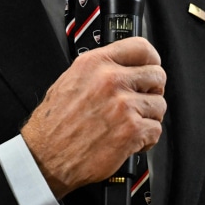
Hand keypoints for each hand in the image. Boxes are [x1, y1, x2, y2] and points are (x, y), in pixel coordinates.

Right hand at [21, 37, 165, 197]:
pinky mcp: (131, 130)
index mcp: (95, 63)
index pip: (140, 47)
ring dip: (149, 117)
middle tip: (141, 102)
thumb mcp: (69, 81)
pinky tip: (130, 140)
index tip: (151, 68)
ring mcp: (123, 105)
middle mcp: (111, 80)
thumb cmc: (53, 125)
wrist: (45, 158)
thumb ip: (99, 70)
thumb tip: (124, 67)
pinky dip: (146, 139)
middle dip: (152, 91)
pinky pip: (156, 130)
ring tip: (129, 124)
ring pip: (159, 105)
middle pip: (157, 76)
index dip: (151, 60)